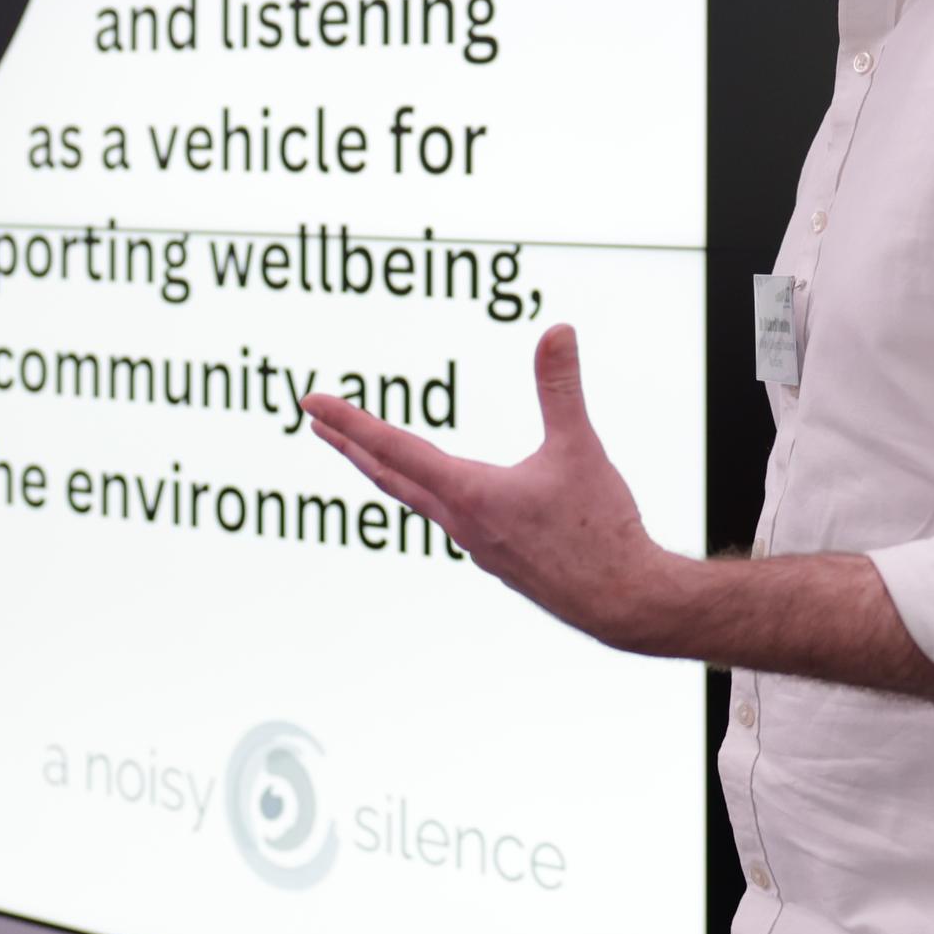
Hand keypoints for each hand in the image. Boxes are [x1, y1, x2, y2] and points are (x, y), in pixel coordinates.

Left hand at [302, 326, 682, 651]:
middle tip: (314, 422)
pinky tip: (443, 494)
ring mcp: (476, 545)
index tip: (310, 402)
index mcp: (469, 493)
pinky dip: (428, 496)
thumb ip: (562, 388)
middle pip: (389, 476)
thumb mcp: (581, 448)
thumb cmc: (601, 530)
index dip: (349, 420)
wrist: (624, 603)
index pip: (393, 448)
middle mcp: (461, 522)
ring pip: (417, 500)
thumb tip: (557, 330)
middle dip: (349, 445)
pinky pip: (450, 519)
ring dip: (385, 471)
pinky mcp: (498, 559)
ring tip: (364, 454)